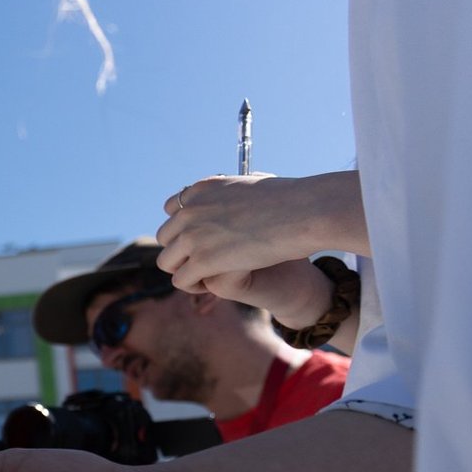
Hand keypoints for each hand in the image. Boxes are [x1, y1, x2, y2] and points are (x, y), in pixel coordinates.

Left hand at [156, 171, 363, 302]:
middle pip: (166, 237)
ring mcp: (194, 235)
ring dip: (184, 271)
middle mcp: (190, 210)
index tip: (200, 238)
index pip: (172, 210)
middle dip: (181, 251)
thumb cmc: (293, 199)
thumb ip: (234, 194)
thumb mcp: (255, 185)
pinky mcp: (204, 259)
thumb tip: (234, 196)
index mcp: (201, 189)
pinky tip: (209, 286)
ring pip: (167, 261)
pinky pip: (181, 280)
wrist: (305, 211)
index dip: (184, 227)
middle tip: (203, 262)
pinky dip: (192, 286)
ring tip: (205, 276)